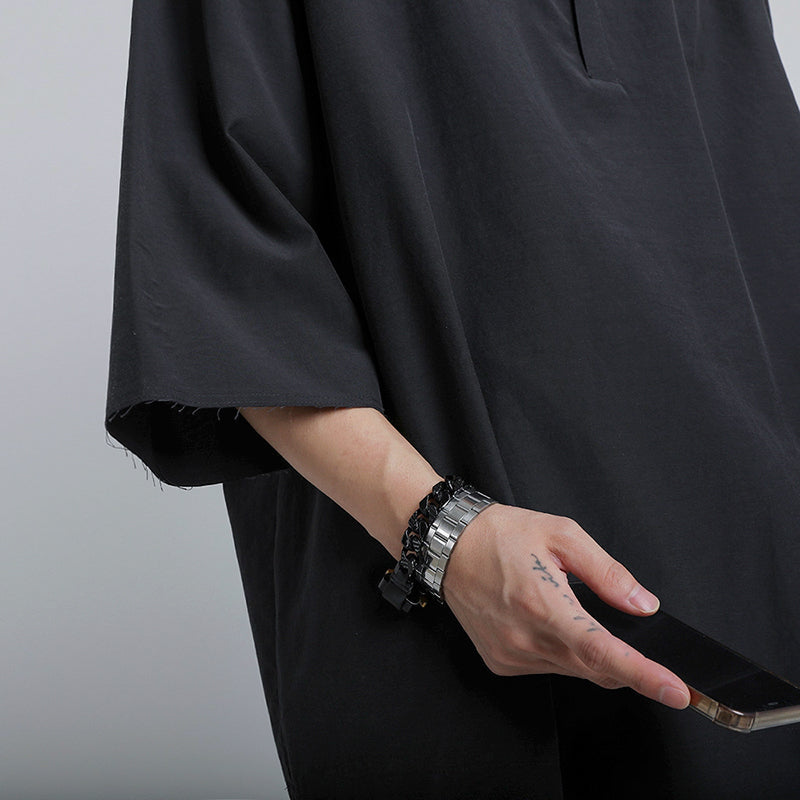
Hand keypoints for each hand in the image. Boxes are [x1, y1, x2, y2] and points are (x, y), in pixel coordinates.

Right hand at [441, 502, 690, 709]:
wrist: (449, 546)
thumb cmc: (501, 534)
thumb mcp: (561, 535)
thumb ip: (607, 573)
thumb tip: (643, 606)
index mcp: (544, 604)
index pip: (604, 652)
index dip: (644, 675)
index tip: (677, 692)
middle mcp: (526, 638)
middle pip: (595, 668)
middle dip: (625, 662)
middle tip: (637, 644)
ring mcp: (511, 655)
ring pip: (573, 671)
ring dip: (590, 654)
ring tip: (573, 613)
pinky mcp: (500, 662)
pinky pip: (548, 668)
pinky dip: (563, 653)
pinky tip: (549, 623)